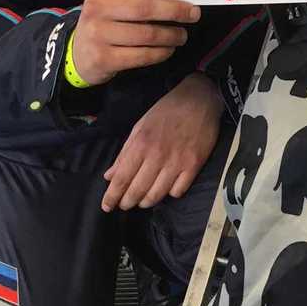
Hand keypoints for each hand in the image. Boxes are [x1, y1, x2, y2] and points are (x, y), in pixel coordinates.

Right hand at [70, 0, 200, 86]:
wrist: (77, 53)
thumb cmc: (105, 20)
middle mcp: (98, 8)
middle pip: (146, 7)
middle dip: (176, 10)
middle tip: (194, 13)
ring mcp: (99, 34)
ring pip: (146, 34)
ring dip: (171, 34)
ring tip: (182, 35)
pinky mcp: (104, 58)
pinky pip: (141, 55)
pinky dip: (160, 53)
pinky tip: (168, 49)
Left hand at [101, 73, 222, 211]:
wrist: (200, 98)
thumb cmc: (167, 110)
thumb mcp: (141, 125)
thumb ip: (125, 152)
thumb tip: (110, 175)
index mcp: (142, 144)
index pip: (121, 178)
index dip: (112, 196)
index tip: (106, 206)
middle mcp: (158, 156)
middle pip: (137, 191)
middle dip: (127, 202)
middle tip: (124, 204)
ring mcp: (177, 162)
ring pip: (156, 195)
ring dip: (146, 202)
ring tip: (142, 200)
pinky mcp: (194, 165)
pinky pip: (178, 191)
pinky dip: (169, 193)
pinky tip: (166, 188)